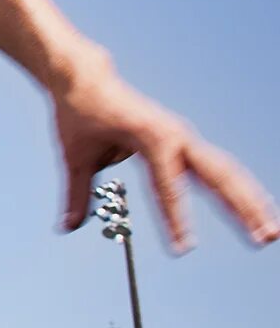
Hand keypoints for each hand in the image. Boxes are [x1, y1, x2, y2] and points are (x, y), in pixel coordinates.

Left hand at [52, 62, 278, 252]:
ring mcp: (184, 139)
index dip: (176, 218)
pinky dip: (239, 189)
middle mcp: (176, 137)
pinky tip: (256, 211)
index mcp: (151, 137)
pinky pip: (219, 169)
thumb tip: (67, 226)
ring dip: (251, 202)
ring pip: (227, 173)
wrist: (87, 80)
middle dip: (242, 209)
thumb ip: (76, 192)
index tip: (184, 248)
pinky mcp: (185, 143)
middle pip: (219, 177)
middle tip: (263, 238)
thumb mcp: (74, 155)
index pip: (167, 186)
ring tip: (271, 232)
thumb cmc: (80, 114)